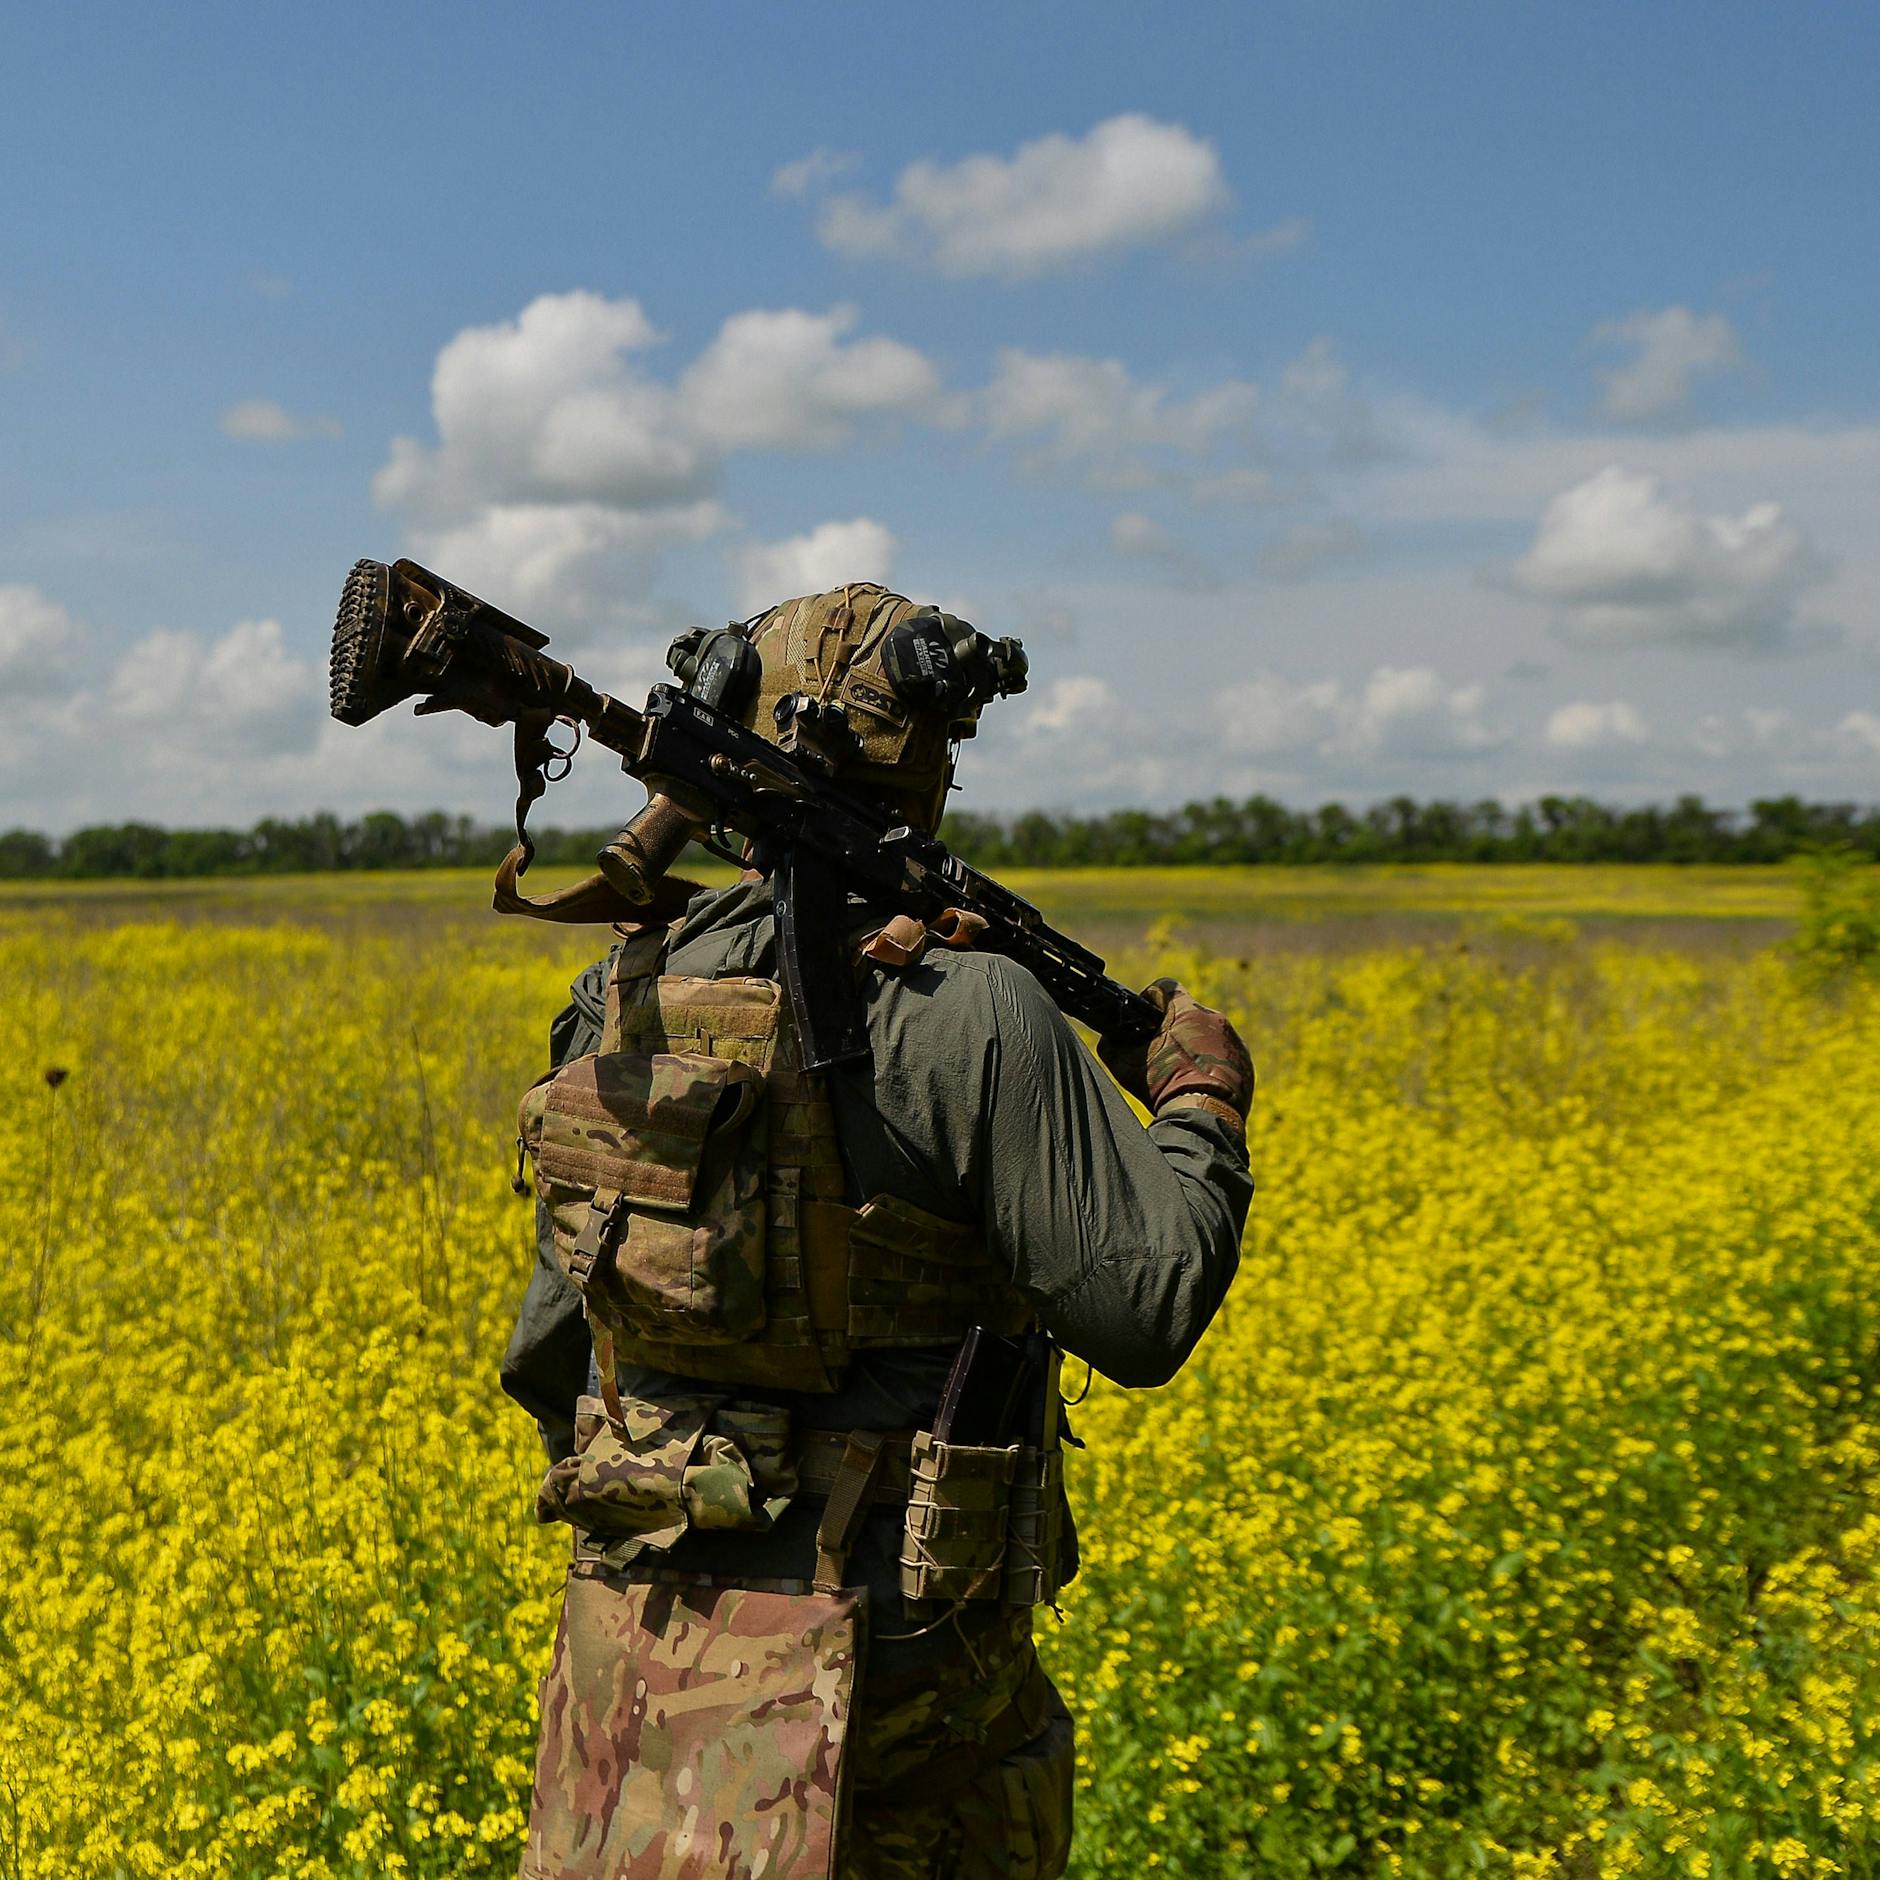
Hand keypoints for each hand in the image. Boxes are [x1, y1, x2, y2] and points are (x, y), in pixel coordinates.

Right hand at [1100, 979, 1253, 1123]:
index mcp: (1186, 1010)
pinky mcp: (1244, 1060)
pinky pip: (1225, 1054)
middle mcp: (1214, 1018)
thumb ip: (1111, 1044)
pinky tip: (1200, 1082)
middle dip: (1174, 1027)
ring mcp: (1232, 1039)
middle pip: (1188, 1012)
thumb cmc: (1164, 1086)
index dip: (1151, 999)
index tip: (1146, 1017)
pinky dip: (1212, 1063)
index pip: (1165, 987)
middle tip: (1161, 1051)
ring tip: (1182, 1071)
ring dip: (1195, 1045)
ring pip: (1208, 1033)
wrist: (1203, 1116)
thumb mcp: (1124, 1065)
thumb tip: (1109, 1038)